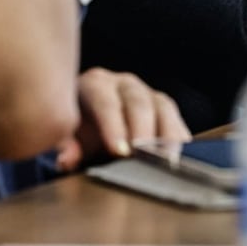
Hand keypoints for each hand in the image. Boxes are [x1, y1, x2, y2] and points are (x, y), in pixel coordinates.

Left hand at [53, 69, 190, 172]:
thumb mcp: (68, 137)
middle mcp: (124, 84)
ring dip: (167, 136)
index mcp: (96, 85)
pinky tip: (181, 159)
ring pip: (163, 108)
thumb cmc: (79, 130)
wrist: (92, 125)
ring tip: (166, 161)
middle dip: (142, 130)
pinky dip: (180, 140)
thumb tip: (66, 159)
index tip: (118, 151)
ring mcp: (149, 94)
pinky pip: (178, 121)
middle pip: (138, 102)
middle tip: (144, 157)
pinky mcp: (166, 111)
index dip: (113, 126)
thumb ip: (66, 146)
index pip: (105, 101)